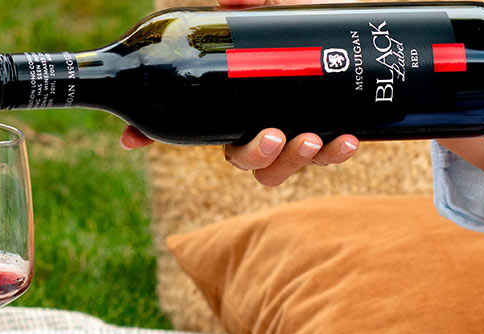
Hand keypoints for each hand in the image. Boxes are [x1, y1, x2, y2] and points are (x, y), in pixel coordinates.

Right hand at [115, 0, 359, 186]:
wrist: (343, 30)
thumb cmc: (295, 23)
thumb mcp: (268, 17)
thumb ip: (245, 7)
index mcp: (232, 106)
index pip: (189, 125)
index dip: (154, 138)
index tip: (135, 139)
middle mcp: (259, 126)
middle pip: (246, 161)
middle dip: (259, 155)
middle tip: (274, 136)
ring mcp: (294, 135)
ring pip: (284, 167)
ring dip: (297, 160)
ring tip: (312, 137)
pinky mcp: (328, 136)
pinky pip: (328, 157)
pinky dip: (336, 154)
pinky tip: (348, 139)